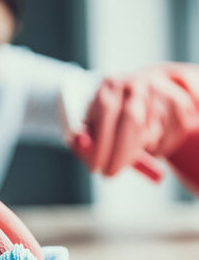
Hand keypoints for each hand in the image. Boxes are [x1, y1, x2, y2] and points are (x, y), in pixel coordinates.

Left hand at [82, 63, 198, 175]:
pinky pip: (168, 138)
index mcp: (110, 85)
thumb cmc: (110, 114)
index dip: (101, 142)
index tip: (95, 167)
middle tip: (109, 175)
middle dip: (120, 153)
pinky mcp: (178, 104)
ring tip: (126, 151)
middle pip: (132, 120)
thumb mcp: (93, 122)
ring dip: (137, 152)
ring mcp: (159, 93)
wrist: (143, 90)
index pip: (106, 110)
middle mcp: (136, 85)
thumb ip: (84, 136)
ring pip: (151, 133)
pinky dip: (156, 150)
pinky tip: (147, 143)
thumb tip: (80, 146)